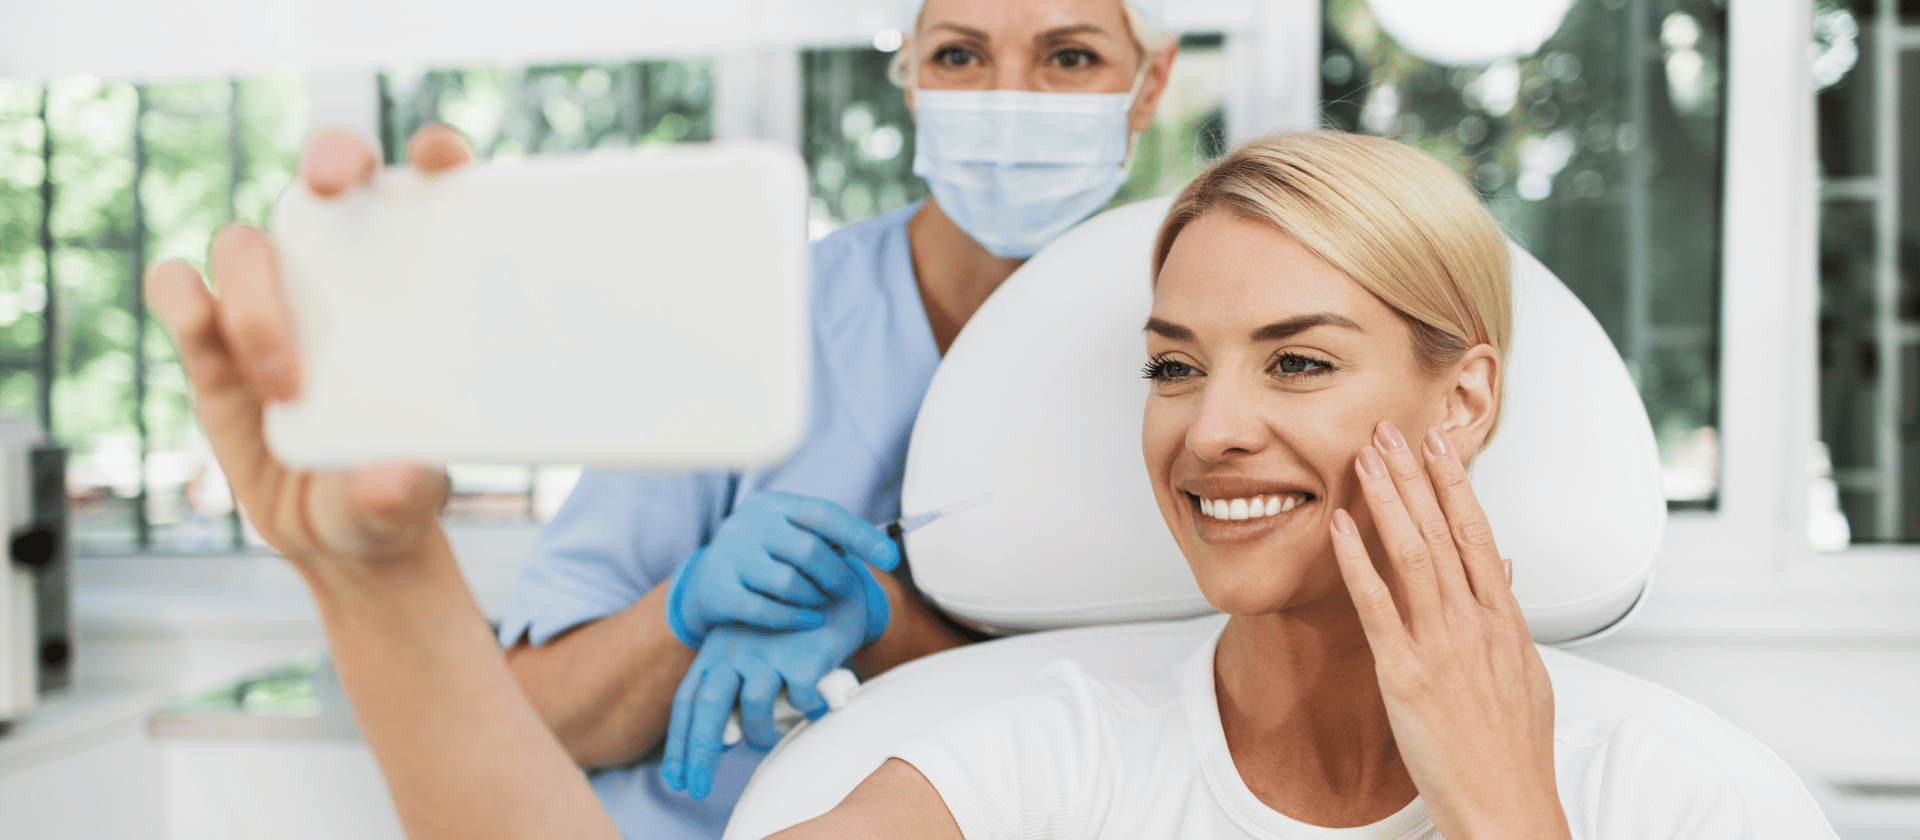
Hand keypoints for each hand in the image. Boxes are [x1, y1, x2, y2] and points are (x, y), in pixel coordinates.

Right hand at [147, 126, 472, 576]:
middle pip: (331, 176)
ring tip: (286, 387)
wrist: (342, 531)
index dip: (438, 157)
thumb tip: (397, 478)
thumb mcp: (413, 499)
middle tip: (330, 186)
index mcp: (418, 282)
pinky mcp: (213, 340)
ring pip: (247, 245)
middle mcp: (344, 273)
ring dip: (256, 298)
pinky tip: (201, 326)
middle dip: (331, 157)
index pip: (433, 192)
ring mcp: (274, 300)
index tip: (444, 162)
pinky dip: (182, 298)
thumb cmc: (398, 488)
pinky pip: (180, 292)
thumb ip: (407, 491)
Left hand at [660, 588, 872, 799]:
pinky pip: (799, 701)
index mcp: (717, 648)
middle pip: (709, 709)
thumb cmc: (790, 630)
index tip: (676, 777)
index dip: (679, 741)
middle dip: (700, 755)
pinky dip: (807, 710)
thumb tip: (719, 741)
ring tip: (771, 734)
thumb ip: (732, 688)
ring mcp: (769, 650)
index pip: (688, 700)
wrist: (837, 588)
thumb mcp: (751, 652)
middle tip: (698, 789)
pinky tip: (813, 706)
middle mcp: (736, 647)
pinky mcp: (803, 655)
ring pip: (754, 710)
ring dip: (761, 734)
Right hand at [664, 491, 898, 646]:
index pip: (822, 513)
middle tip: (845, 589)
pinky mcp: (718, 590)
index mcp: (771, 505)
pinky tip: (808, 620)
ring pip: (788, 582)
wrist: (704, 584)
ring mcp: (730, 556)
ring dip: (814, 597)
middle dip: (836, 575)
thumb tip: (879, 546)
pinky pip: (766, 609)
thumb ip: (823, 538)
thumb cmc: (762, 559)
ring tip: (820, 601)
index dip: (861, 535)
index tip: (891, 557)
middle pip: (808, 549)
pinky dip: (794, 618)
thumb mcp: (786, 538)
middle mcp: (747, 524)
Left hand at [1328, 421, 1568, 839]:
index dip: (1456, 485)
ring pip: (1414, 555)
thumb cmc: (1515, 753)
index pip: (1480, 535)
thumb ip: (1510, 620)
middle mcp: (1477, 625)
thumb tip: (1506, 573)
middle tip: (1392, 427)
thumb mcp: (1527, 676)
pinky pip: (1377, 607)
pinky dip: (1358, 562)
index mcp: (1506, 623)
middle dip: (1415, 475)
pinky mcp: (1407, 676)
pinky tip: (1340, 527)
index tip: (1439, 444)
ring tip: (1364, 457)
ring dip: (1387, 500)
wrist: (1510, 808)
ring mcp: (1443, 647)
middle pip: (1445, 532)